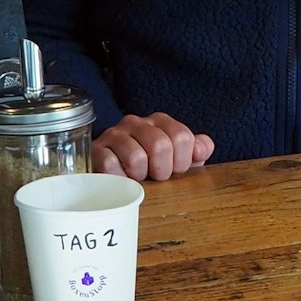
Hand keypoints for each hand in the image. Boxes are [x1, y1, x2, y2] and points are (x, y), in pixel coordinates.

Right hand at [92, 112, 212, 180]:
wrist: (114, 176)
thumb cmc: (150, 168)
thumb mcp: (179, 159)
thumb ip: (197, 150)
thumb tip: (204, 149)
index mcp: (160, 121)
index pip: (182, 137)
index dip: (183, 162)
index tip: (175, 170)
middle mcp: (137, 122)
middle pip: (160, 145)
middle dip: (162, 171)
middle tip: (156, 177)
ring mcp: (115, 134)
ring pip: (136, 157)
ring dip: (140, 177)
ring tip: (138, 178)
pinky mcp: (96, 149)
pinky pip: (111, 165)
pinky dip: (119, 178)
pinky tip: (121, 178)